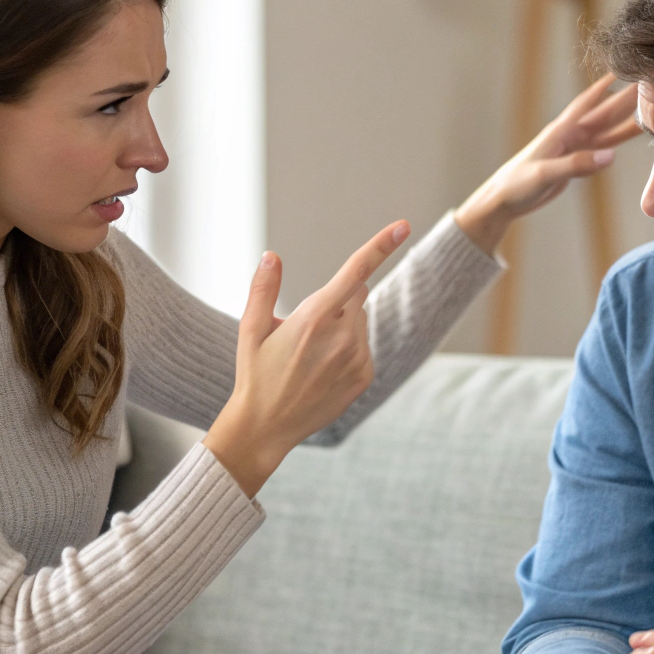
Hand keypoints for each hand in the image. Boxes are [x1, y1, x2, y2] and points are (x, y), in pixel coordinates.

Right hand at [203, 220, 409, 495]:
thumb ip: (263, 289)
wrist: (266, 427)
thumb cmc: (254, 374)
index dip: (381, 246)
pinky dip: (348, 348)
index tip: (403, 226)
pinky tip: (321, 369)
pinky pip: (363, 346)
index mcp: (314, 318)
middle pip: (357, 293)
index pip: (355, 272)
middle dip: (338, 298)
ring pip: (360, 320)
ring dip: (342, 324)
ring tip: (309, 355)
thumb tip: (272, 256)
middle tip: (306, 326)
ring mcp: (357, 358)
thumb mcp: (250, 329)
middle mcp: (342, 336)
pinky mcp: (365, 376)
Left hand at [454, 74, 640, 253]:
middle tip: (648, 86)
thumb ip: (577, 164)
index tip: (624, 68)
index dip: (605, 86)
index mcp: (560, 132)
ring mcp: (573, 149)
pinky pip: (602, 147)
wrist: (503, 200)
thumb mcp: (545, 174)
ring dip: (626, 119)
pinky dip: (617, 139)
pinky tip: (631, 133)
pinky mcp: (575, 162)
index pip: (588, 103)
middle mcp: (569, 136)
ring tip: (650, 107)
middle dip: (625, 99)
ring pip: (606, 130)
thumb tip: (611, 156)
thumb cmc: (517, 184)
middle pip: (603, 114)